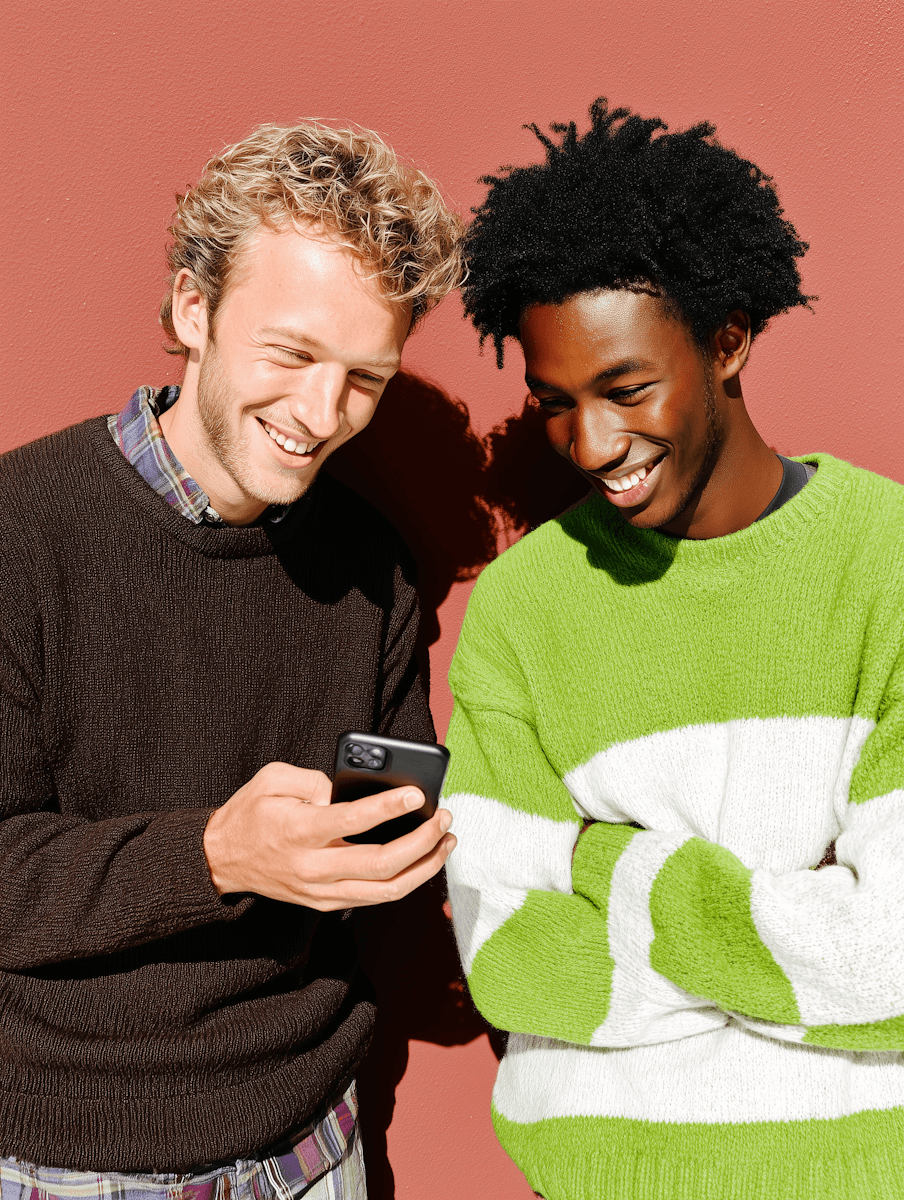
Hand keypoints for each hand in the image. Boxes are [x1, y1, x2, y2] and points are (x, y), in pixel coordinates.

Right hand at [203, 762, 454, 910]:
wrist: (220, 860)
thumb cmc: (249, 813)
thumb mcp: (272, 779)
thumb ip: (314, 780)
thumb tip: (352, 789)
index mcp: (298, 831)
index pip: (352, 822)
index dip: (389, 808)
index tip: (417, 796)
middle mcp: (313, 867)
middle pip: (381, 865)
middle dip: (422, 842)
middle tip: (444, 818)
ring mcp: (320, 892)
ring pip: (385, 891)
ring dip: (424, 868)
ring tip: (445, 842)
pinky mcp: (325, 903)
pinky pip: (374, 898)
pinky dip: (405, 881)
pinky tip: (422, 860)